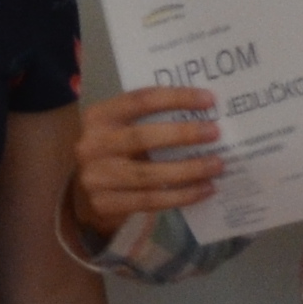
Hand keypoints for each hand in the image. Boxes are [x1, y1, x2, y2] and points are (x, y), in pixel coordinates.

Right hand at [68, 87, 221, 240]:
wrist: (85, 192)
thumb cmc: (116, 150)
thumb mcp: (122, 128)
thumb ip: (151, 119)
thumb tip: (204, 115)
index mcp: (98, 116)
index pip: (140, 100)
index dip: (176, 98)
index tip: (209, 100)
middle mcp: (92, 145)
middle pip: (142, 137)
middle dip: (183, 134)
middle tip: (215, 133)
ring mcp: (96, 177)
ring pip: (149, 175)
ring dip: (188, 170)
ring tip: (217, 165)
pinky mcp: (105, 205)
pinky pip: (150, 201)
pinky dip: (181, 196)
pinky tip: (204, 189)